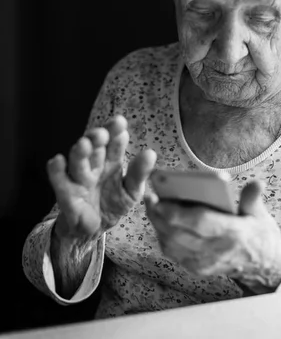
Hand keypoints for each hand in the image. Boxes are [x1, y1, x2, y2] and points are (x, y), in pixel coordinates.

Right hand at [47, 115, 156, 241]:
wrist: (95, 230)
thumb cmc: (113, 204)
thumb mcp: (131, 190)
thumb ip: (139, 173)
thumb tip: (150, 153)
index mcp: (111, 161)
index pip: (114, 143)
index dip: (115, 132)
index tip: (120, 123)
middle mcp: (94, 165)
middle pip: (94, 147)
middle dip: (97, 138)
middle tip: (102, 133)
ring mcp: (80, 178)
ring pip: (78, 161)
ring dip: (80, 152)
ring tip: (84, 144)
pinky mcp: (67, 194)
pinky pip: (60, 181)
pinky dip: (56, 171)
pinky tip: (57, 161)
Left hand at [145, 181, 280, 291]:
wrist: (264, 269)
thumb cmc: (260, 236)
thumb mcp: (261, 215)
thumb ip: (253, 199)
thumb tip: (257, 183)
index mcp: (234, 234)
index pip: (201, 223)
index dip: (179, 212)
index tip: (162, 199)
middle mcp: (217, 250)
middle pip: (180, 234)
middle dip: (160, 216)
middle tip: (150, 197)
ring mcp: (205, 263)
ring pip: (172, 245)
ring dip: (158, 225)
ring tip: (152, 205)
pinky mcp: (198, 269)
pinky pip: (174, 253)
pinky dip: (163, 236)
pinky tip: (159, 221)